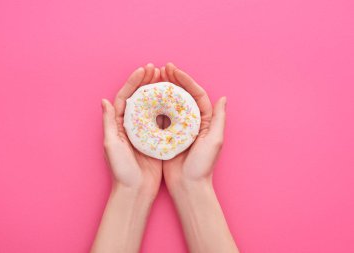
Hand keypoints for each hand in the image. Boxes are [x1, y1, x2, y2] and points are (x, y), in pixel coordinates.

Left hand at [102, 63, 161, 197]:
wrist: (136, 191)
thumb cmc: (121, 170)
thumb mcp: (112, 145)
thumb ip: (109, 123)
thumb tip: (105, 100)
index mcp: (120, 124)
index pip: (126, 97)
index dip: (134, 82)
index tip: (144, 70)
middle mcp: (132, 125)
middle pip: (140, 98)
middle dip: (147, 82)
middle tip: (157, 69)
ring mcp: (146, 131)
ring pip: (152, 106)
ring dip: (158, 92)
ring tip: (167, 79)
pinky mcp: (157, 139)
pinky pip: (163, 120)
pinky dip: (167, 108)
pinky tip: (175, 99)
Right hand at [160, 63, 226, 191]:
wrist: (188, 186)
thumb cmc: (203, 165)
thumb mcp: (215, 141)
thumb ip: (219, 119)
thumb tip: (223, 98)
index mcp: (203, 120)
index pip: (195, 93)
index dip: (185, 80)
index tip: (173, 69)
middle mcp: (190, 122)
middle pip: (181, 95)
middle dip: (171, 81)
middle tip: (160, 69)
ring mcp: (177, 128)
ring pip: (169, 104)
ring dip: (161, 90)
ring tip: (151, 79)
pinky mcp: (165, 136)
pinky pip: (158, 117)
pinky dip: (153, 107)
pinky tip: (145, 98)